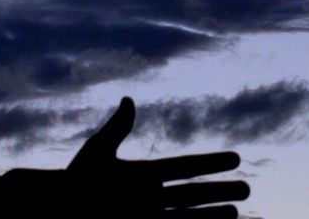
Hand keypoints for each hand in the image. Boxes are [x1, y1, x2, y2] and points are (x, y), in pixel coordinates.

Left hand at [67, 97, 247, 217]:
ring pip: (189, 217)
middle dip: (220, 191)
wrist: (60, 210)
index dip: (210, 163)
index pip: (185, 167)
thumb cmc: (74, 182)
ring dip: (212, 216)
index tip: (236, 158)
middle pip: (194, 194)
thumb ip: (117, 130)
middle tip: (248, 188)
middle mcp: (152, 197)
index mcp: (145, 174)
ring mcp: (149, 218)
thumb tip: (129, 100)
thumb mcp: (97, 153)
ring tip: (237, 213)